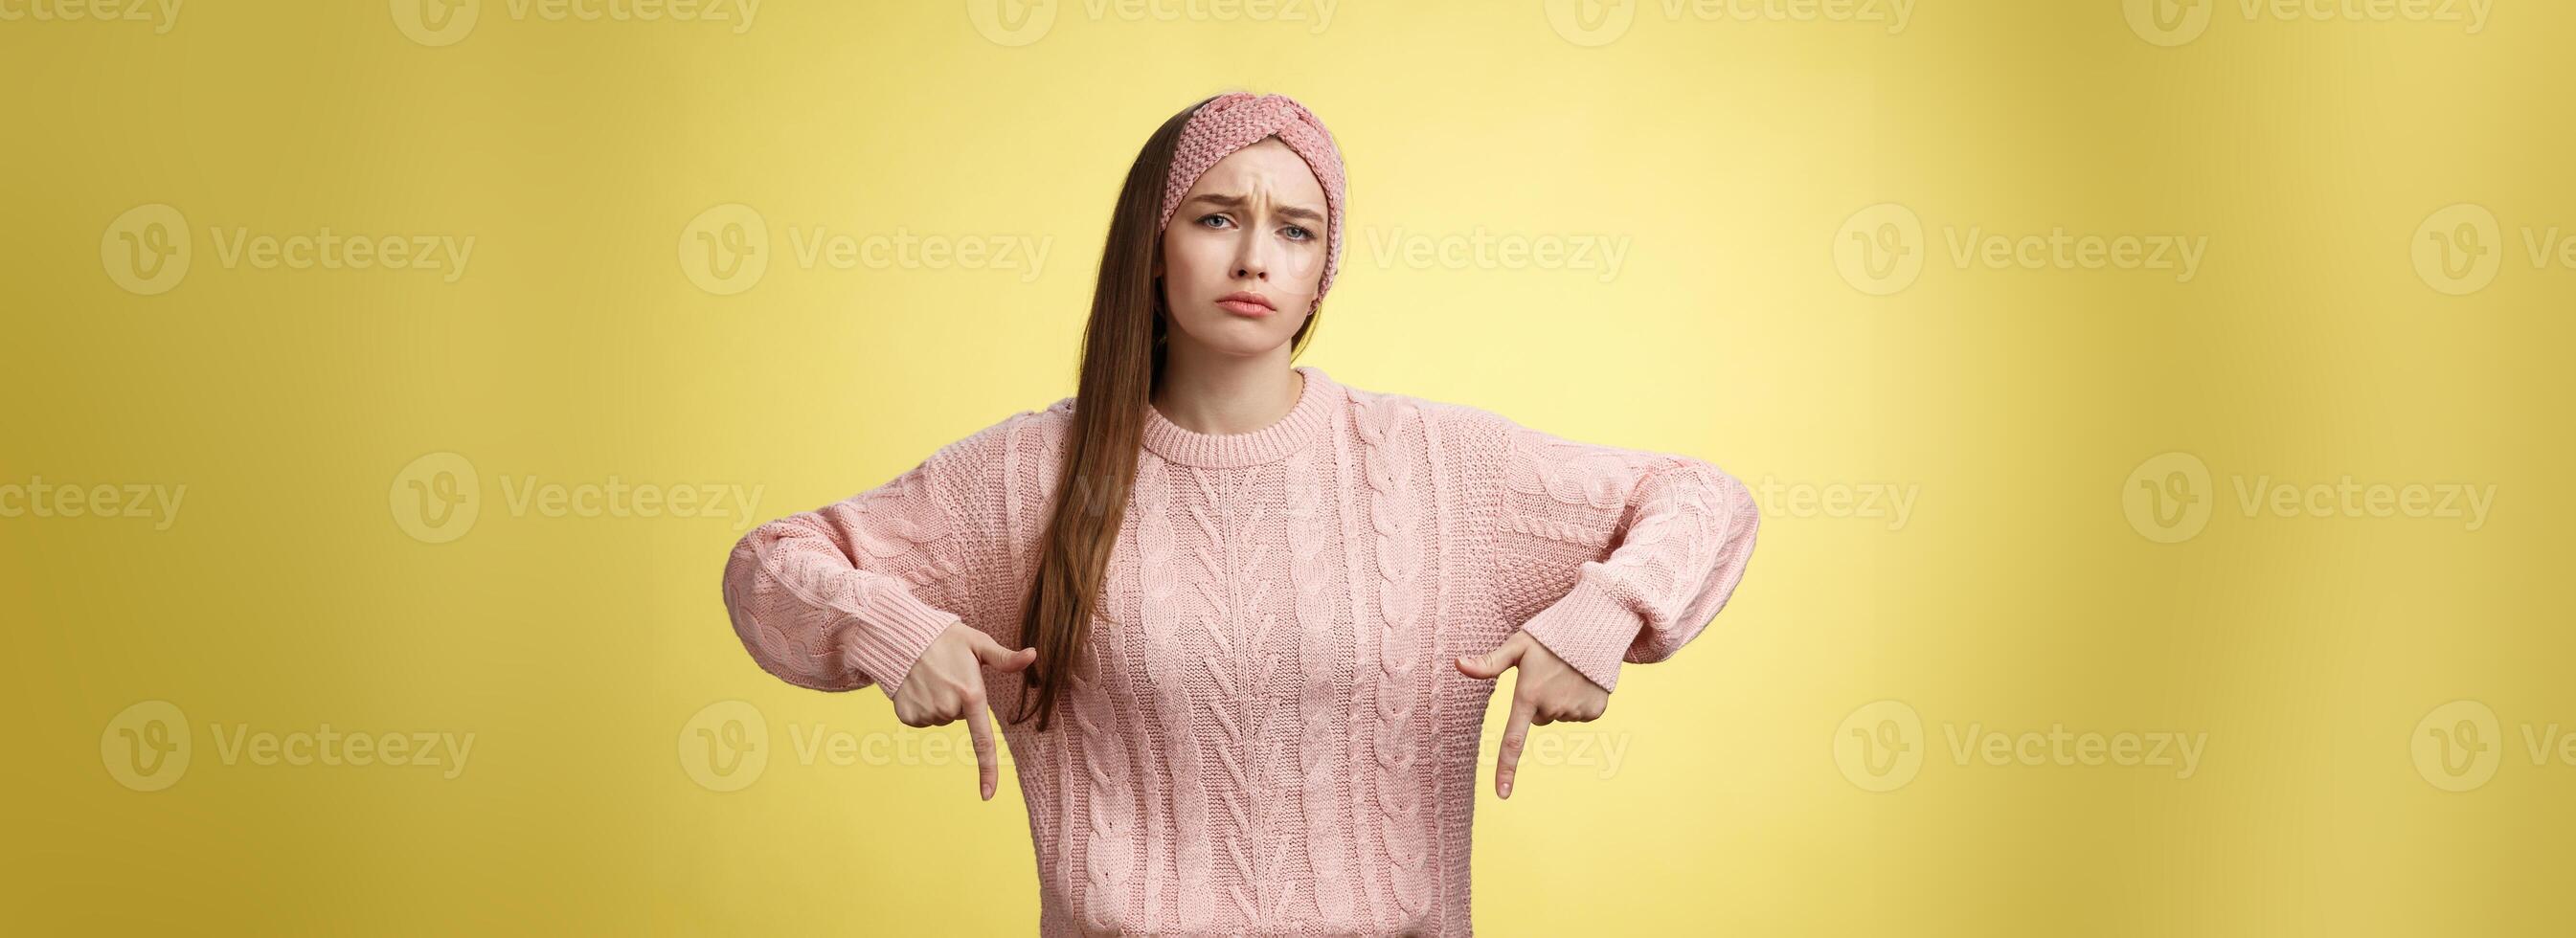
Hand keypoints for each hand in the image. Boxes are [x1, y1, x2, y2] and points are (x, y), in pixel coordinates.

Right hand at [890, 620, 1037, 800]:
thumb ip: (1005, 658)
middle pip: (959, 718)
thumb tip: (1034, 655)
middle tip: (947, 676)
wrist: (900, 636)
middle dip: (956, 701)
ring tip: (930, 678)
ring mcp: (925, 714)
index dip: (987, 770)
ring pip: (940, 719)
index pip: (983, 740)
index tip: (988, 796)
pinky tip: (917, 686)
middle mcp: (948, 709)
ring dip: (938, 702)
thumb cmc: (945, 638)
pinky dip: (921, 706)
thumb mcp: (978, 643)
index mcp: (971, 694)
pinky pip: (921, 720)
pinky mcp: (906, 716)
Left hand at [1454, 628, 1608, 798]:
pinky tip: (1582, 680)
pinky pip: (1579, 715)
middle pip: (1538, 719)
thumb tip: (1458, 663)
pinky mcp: (1595, 711)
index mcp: (1529, 696)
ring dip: (1559, 700)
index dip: (1506, 769)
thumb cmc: (1550, 636)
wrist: (1596, 629)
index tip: (1502, 795)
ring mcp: (1576, 711)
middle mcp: (1553, 708)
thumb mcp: (1517, 645)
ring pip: (1558, 716)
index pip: (1513, 741)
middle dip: (1539, 702)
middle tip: (1548, 675)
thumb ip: (1489, 662)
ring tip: (1567, 674)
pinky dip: (1579, 701)